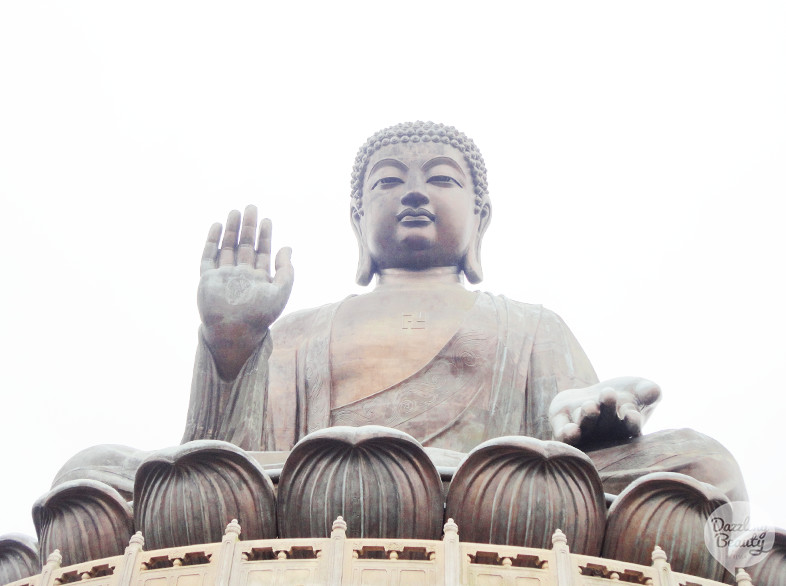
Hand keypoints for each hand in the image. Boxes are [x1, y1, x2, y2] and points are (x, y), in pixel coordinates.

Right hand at [198, 205, 293, 379]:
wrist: (234, 332)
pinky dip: (212, 241)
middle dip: (248, 227)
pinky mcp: (208, 279)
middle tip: (251, 207)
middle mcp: (241, 276)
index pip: (262, 252)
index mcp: (258, 279)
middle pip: (244, 246)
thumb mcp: (280, 292)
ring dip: (231, 230)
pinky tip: (217, 226)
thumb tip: (287, 247)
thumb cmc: (260, 316)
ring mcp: (224, 276)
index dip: (265, 236)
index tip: (266, 220)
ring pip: (227, 247)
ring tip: (235, 211)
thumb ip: (286, 271)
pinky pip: (208, 256)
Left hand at [548, 377, 661, 446]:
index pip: (631, 428)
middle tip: (609, 394)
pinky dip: (567, 435)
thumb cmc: (623, 394)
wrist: (591, 395)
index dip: (631, 422)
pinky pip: (563, 435)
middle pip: (606, 424)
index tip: (632, 413)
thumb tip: (653, 391)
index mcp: (626, 428)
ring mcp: (584, 433)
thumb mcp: (638, 389)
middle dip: (607, 410)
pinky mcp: (562, 427)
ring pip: (585, 427)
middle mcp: (605, 435)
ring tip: (591, 406)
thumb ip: (648, 391)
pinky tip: (571, 431)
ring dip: (588, 418)